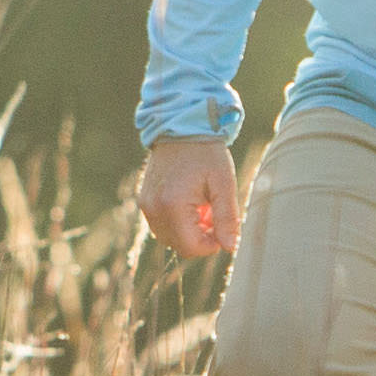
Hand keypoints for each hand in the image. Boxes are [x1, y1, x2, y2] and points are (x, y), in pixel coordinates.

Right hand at [139, 137, 240, 258]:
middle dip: (201, 237)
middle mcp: (154, 208)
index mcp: (173, 204)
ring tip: (203, 206)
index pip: (191, 247)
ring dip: (189, 231)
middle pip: (180, 245)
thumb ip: (227, 218)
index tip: (223, 228)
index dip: (211, 245)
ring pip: (170, 237)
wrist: (181, 127)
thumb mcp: (224, 183)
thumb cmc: (206, 153)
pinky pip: (161, 225)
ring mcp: (146, 204)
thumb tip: (230, 247)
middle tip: (214, 213)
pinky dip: (178, 222)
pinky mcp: (145, 200)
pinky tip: (191, 202)